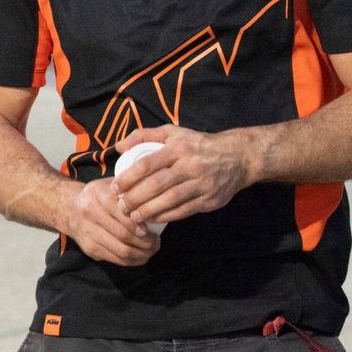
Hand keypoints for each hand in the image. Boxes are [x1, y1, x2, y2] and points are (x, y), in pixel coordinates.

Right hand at [58, 177, 159, 265]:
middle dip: (146, 242)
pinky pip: (117, 260)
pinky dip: (134, 261)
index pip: (123, 214)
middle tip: (156, 240)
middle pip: (124, 235)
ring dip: (142, 253)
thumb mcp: (111, 185)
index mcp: (97, 194)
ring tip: (152, 248)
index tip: (151, 228)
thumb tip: (155, 202)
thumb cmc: (98, 195)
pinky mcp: (89, 249)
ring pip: (122, 251)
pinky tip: (142, 255)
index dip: (140, 224)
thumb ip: (130, 190)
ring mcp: (89, 233)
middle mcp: (90, 213)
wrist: (69, 208)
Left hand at [111, 126, 254, 227]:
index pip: (146, 164)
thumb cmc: (197, 145)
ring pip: (169, 200)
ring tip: (132, 216)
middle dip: (134, 198)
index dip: (127, 178)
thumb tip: (119, 146)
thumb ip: (144, 135)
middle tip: (120, 206)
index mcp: (177, 148)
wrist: (237, 157)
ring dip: (148, 210)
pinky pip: (183, 210)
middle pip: (156, 185)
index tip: (114, 187)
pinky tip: (152, 219)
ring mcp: (201, 184)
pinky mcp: (209, 199)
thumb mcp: (173, 132)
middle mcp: (189, 165)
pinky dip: (166, 216)